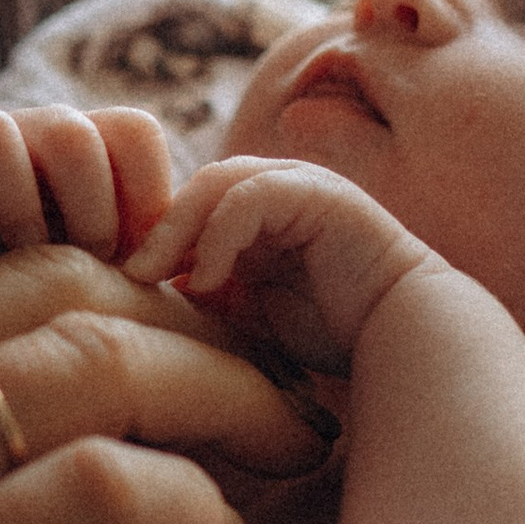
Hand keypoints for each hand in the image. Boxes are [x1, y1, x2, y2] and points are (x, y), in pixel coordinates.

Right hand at [0, 104, 177, 312]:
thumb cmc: (75, 307)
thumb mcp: (130, 281)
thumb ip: (168, 259)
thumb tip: (208, 261)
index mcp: (97, 145)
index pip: (133, 132)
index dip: (144, 198)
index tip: (139, 260)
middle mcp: (33, 133)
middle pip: (69, 130)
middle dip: (86, 207)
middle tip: (88, 264)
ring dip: (16, 206)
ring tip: (27, 266)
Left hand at [126, 156, 437, 375]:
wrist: (405, 340)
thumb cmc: (334, 334)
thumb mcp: (250, 314)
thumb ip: (209, 294)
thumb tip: (147, 292)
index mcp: (257, 213)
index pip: (187, 206)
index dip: (151, 239)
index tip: (118, 286)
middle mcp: (276, 189)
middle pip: (192, 188)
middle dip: (154, 231)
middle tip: (126, 276)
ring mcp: (299, 184)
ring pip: (215, 183)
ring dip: (177, 229)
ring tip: (153, 276)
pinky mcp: (319, 192)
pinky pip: (251, 197)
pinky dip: (219, 236)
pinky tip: (205, 282)